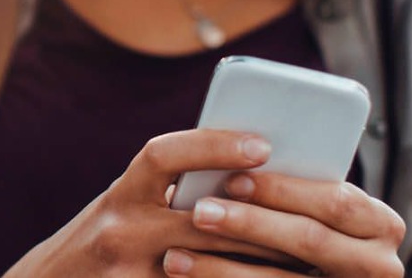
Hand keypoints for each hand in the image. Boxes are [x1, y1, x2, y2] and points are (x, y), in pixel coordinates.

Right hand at [4, 130, 296, 276]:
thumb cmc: (102, 243)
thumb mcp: (124, 207)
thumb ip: (168, 191)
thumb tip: (244, 169)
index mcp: (120, 196)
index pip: (162, 156)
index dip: (211, 146)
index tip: (261, 145)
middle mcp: (119, 232)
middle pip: (201, 220)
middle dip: (259, 218)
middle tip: (309, 215)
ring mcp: (127, 275)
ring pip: (207, 268)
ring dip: (258, 264)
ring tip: (305, 260)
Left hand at [163, 171, 406, 276]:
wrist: (319, 275)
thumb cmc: (311, 230)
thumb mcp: (318, 208)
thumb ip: (297, 189)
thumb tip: (239, 152)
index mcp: (380, 224)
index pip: (335, 200)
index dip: (283, 190)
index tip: (233, 178)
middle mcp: (379, 265)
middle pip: (309, 240)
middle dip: (251, 224)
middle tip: (199, 212)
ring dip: (223, 268)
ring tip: (175, 257)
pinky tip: (186, 277)